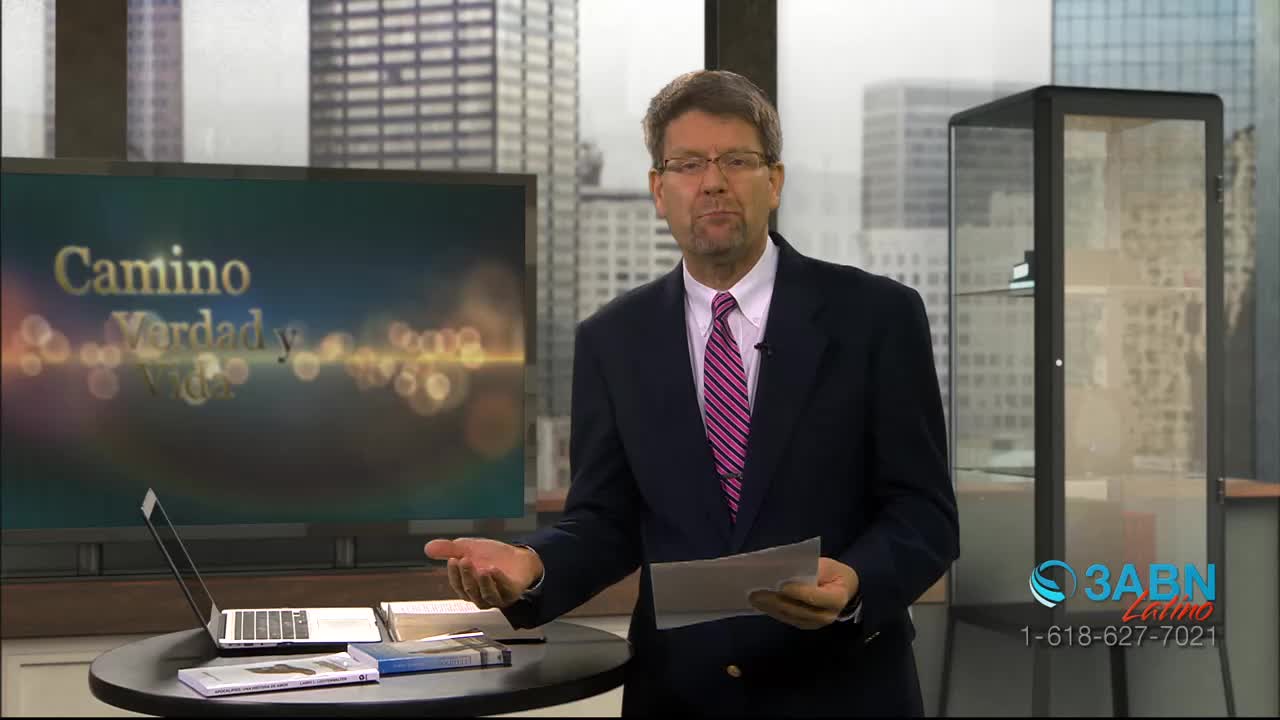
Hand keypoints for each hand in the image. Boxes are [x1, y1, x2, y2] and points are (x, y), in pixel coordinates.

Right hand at [423, 538, 544, 609]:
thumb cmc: (491, 556)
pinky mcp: (511, 594)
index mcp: (468, 588)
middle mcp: (481, 596)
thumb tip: (427, 548)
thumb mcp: (468, 549)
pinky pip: (504, 591)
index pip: (457, 585)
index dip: (454, 574)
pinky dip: (499, 581)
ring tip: (481, 569)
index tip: (452, 560)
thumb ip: (449, 549)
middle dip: (466, 576)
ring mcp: (496, 597)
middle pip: (470, 591)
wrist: (518, 557)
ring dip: (482, 583)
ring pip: (486, 595)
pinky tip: (494, 570)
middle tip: (464, 560)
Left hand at [747, 557, 859, 629]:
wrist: (843, 588)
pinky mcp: (805, 625)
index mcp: (837, 598)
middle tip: (756, 593)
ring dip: (770, 608)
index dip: (798, 592)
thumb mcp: (826, 565)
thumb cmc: (833, 573)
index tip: (780, 586)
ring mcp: (816, 623)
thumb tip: (784, 571)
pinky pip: (788, 619)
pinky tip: (760, 604)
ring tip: (753, 598)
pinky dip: (773, 611)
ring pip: (790, 616)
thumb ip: (809, 569)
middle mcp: (828, 615)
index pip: (815, 597)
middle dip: (776, 601)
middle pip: (799, 610)